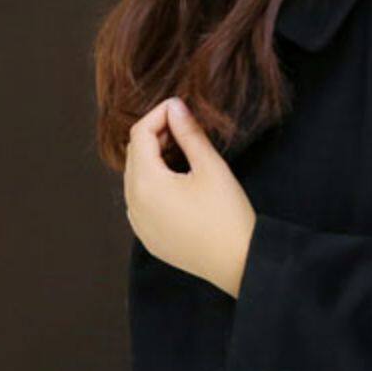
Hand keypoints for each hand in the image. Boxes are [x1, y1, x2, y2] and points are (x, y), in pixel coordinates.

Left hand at [123, 97, 256, 297]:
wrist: (237, 264)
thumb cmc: (227, 215)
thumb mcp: (211, 167)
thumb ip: (189, 133)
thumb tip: (175, 106)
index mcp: (146, 184)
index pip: (140, 135)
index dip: (158, 114)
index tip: (180, 107)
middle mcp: (134, 204)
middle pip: (134, 155)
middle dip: (154, 135)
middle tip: (183, 126)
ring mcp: (138, 224)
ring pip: (135, 178)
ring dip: (152, 159)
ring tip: (181, 150)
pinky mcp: (148, 237)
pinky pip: (140, 201)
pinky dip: (152, 183)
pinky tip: (177, 181)